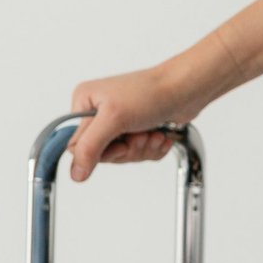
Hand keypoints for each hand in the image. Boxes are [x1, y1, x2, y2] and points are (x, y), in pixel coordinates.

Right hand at [65, 64, 200, 182]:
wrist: (186, 89)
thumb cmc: (151, 93)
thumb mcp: (114, 119)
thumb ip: (90, 147)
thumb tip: (76, 173)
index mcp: (85, 102)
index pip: (78, 145)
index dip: (103, 151)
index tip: (122, 144)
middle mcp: (98, 111)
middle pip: (103, 153)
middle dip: (128, 149)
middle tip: (140, 135)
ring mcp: (118, 121)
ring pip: (122, 155)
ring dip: (142, 149)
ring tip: (152, 133)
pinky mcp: (136, 128)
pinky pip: (138, 153)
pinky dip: (151, 149)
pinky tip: (159, 135)